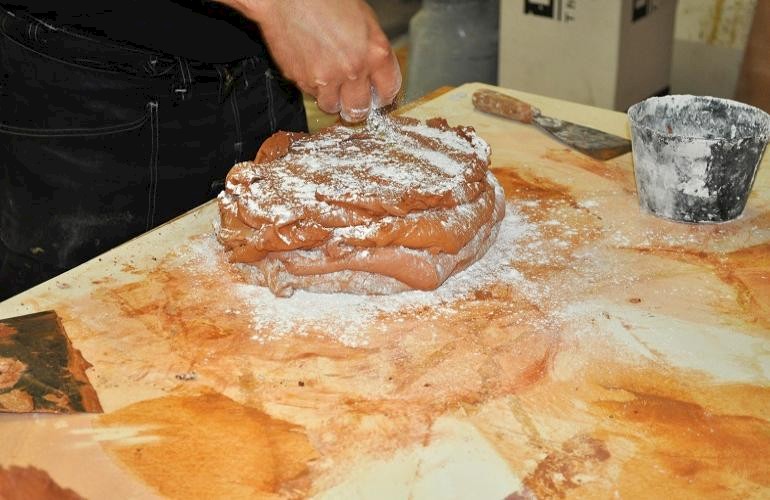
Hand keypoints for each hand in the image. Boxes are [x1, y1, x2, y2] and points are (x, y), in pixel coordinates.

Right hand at [225, 0, 401, 121]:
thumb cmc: (325, 0)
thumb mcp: (364, 20)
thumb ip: (371, 50)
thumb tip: (373, 72)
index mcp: (375, 52)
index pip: (388, 91)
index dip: (382, 96)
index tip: (377, 97)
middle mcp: (353, 70)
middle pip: (359, 108)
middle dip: (357, 107)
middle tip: (353, 100)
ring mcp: (325, 78)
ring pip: (332, 106)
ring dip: (332, 99)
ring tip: (328, 81)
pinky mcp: (301, 80)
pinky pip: (310, 93)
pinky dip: (312, 86)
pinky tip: (310, 65)